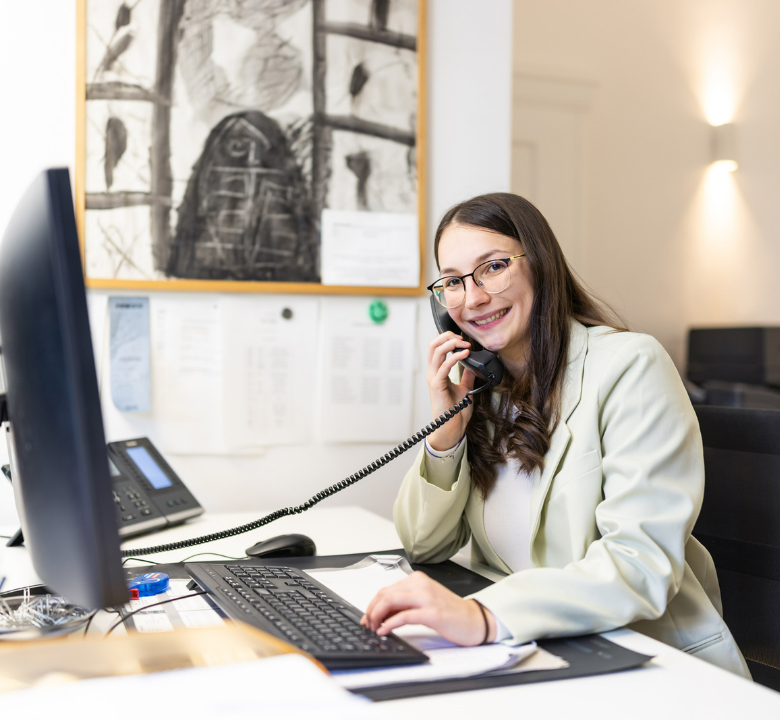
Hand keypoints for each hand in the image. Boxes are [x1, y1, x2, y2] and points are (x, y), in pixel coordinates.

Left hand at [361, 571, 495, 645]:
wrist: (474, 620)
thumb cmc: (450, 612)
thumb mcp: (424, 601)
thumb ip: (404, 604)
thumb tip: (380, 614)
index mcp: (417, 579)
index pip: (386, 589)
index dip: (372, 604)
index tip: (367, 617)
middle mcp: (421, 584)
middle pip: (385, 594)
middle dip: (371, 611)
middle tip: (368, 624)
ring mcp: (426, 597)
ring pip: (390, 601)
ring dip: (377, 616)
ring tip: (374, 628)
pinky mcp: (432, 613)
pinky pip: (403, 616)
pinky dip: (389, 624)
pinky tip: (384, 631)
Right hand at [426, 331, 476, 450]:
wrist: (452, 427)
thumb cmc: (455, 411)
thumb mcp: (465, 389)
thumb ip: (466, 376)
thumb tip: (472, 365)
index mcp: (437, 372)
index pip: (435, 348)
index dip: (444, 337)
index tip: (459, 334)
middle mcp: (433, 373)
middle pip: (433, 345)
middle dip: (447, 336)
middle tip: (462, 337)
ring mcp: (434, 378)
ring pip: (436, 351)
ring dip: (451, 343)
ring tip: (464, 344)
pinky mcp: (437, 385)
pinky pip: (444, 366)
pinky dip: (455, 357)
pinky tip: (465, 354)